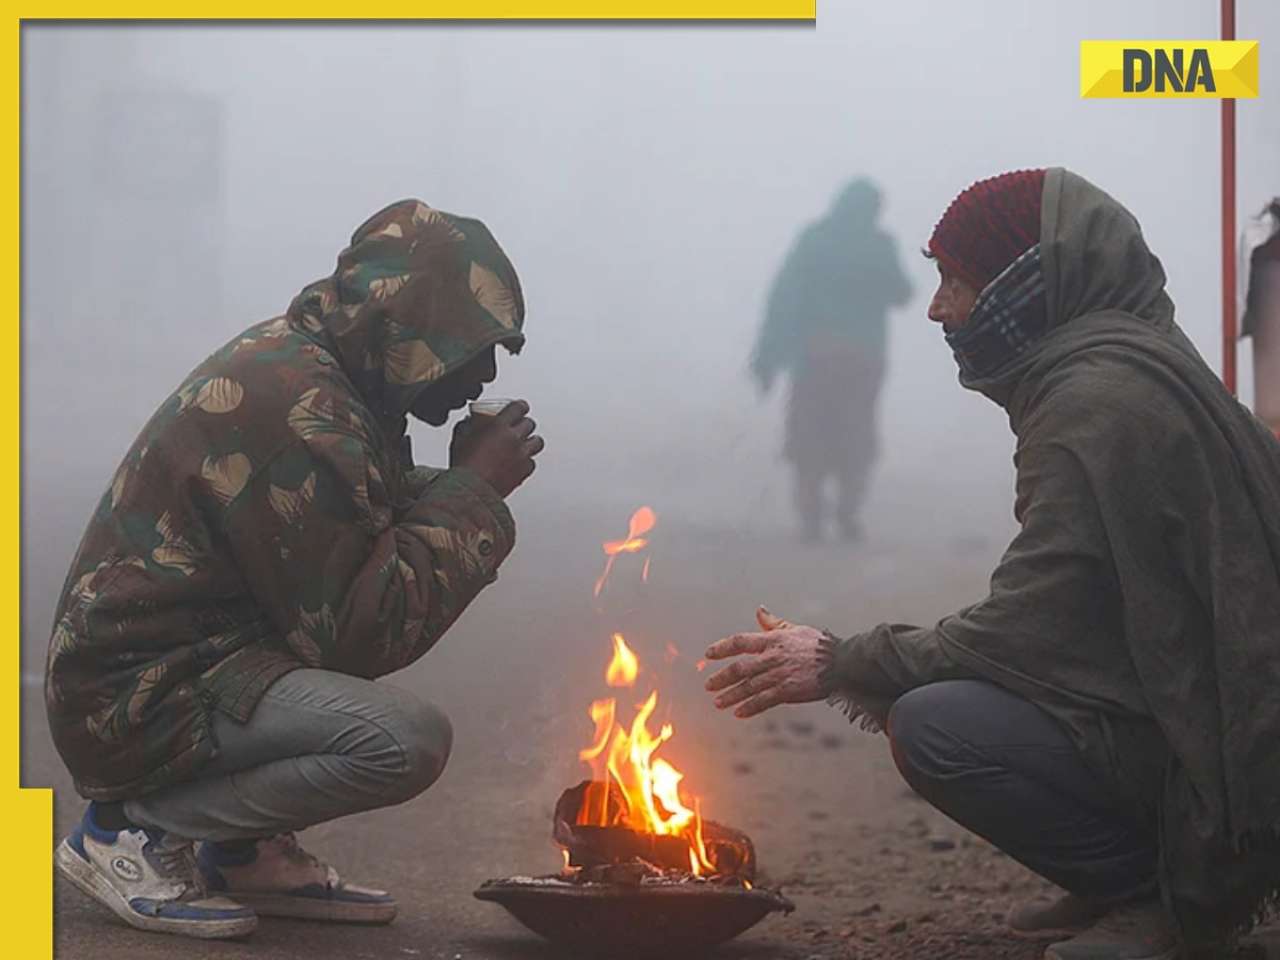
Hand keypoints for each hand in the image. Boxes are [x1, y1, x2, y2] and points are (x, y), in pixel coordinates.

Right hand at [449, 399, 543, 497]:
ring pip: (537, 442)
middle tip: (518, 428)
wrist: (471, 490)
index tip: (520, 408)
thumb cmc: (464, 466)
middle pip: (529, 424)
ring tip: (523, 444)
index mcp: (498, 425)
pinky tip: (518, 463)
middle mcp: (513, 437)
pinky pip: (532, 462)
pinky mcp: (524, 471)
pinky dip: (526, 461)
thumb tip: (470, 422)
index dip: (520, 407)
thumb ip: (468, 426)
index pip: (518, 407)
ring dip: (530, 441)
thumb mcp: (460, 438)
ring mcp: (521, 454)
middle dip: (524, 425)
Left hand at [703, 606, 827, 717]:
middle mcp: (773, 657)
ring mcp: (780, 675)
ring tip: (718, 703)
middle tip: (708, 686)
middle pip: (740, 668)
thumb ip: (773, 623)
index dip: (723, 648)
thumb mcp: (794, 630)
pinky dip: (749, 707)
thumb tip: (759, 610)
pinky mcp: (788, 691)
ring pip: (749, 687)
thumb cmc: (818, 646)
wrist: (841, 663)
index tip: (708, 654)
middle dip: (722, 678)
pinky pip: (764, 701)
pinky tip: (738, 713)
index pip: (741, 642)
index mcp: (773, 640)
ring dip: (731, 696)